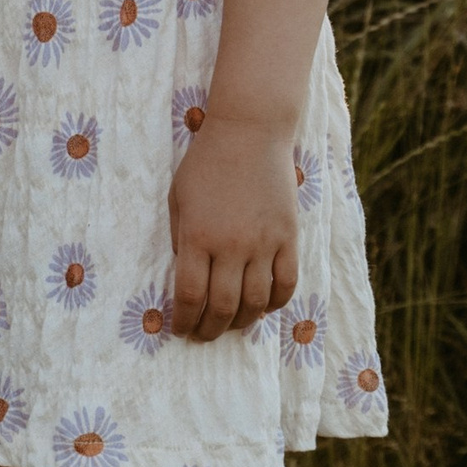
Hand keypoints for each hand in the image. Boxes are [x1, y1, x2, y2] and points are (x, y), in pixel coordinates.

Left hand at [166, 115, 299, 341]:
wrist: (250, 131)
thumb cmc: (206, 162)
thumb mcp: (178, 198)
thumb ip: (180, 240)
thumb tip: (186, 278)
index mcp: (197, 236)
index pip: (189, 296)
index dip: (184, 321)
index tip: (180, 330)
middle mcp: (231, 245)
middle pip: (222, 307)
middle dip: (210, 329)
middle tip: (203, 335)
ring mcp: (263, 243)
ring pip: (256, 302)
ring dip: (241, 321)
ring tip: (231, 324)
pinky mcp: (288, 236)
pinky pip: (286, 283)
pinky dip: (276, 303)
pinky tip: (263, 306)